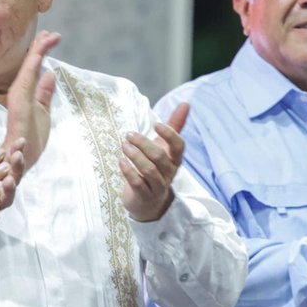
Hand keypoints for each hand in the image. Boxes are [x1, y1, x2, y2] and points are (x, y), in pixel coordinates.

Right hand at [3, 31, 58, 174]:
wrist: (13, 170)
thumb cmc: (26, 143)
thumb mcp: (41, 114)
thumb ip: (44, 94)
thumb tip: (49, 73)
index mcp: (24, 98)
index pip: (33, 71)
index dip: (41, 52)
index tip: (51, 35)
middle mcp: (19, 101)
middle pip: (30, 69)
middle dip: (39, 49)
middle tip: (51, 31)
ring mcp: (17, 111)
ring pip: (26, 78)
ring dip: (35, 56)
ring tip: (46, 40)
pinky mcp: (16, 123)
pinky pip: (26, 87)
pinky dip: (33, 73)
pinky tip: (44, 61)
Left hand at [120, 102, 188, 222]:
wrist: (149, 203)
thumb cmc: (156, 169)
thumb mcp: (165, 148)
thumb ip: (174, 126)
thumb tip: (185, 103)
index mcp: (175, 159)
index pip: (179, 146)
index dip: (170, 134)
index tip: (156, 124)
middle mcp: (169, 173)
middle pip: (160, 157)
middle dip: (144, 144)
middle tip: (129, 134)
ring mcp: (157, 186)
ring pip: (149, 170)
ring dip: (135, 156)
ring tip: (124, 146)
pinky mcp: (144, 196)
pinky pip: (138, 183)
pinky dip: (128, 171)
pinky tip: (121, 161)